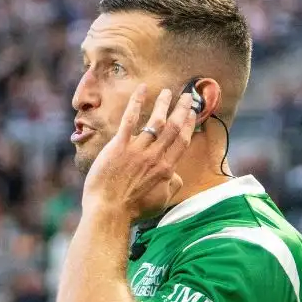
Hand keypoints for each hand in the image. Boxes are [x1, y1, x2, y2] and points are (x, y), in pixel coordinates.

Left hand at [82, 85, 194, 220]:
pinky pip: (130, 120)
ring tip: (168, 91)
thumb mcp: (160, 201)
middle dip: (181, 109)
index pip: (181, 141)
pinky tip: (142, 89)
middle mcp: (155, 156)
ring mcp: (137, 150)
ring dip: (163, 104)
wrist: (109, 212)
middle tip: (186, 96)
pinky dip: (136, 103)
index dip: (188, 125)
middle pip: (173, 128)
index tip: (192, 113)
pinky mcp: (119, 146)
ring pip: (155, 121)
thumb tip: (176, 176)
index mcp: (167, 169)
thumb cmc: (133, 211)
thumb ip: (171, 186)